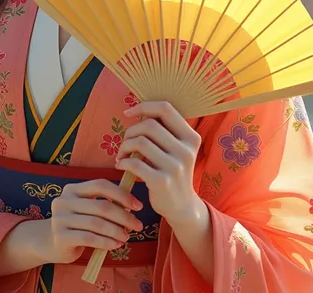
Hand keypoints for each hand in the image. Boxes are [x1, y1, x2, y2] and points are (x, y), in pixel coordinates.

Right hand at [46, 179, 144, 263]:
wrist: (50, 242)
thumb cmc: (76, 224)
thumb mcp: (86, 209)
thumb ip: (103, 203)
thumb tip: (132, 205)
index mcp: (72, 189)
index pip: (100, 185)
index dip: (121, 194)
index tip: (138, 206)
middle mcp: (64, 200)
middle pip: (101, 206)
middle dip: (124, 216)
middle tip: (138, 225)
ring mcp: (60, 218)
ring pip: (97, 224)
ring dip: (116, 231)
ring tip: (127, 237)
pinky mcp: (61, 236)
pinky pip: (89, 238)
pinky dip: (106, 242)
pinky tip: (116, 245)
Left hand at [115, 101, 201, 224]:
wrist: (182, 207)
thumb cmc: (173, 171)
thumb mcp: (177, 149)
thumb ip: (164, 131)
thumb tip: (138, 111)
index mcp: (191, 137)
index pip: (165, 109)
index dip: (144, 106)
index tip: (128, 113)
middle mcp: (186, 150)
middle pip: (149, 125)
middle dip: (130, 131)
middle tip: (125, 143)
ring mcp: (175, 166)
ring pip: (140, 142)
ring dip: (124, 146)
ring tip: (121, 155)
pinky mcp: (162, 181)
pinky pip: (134, 163)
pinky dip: (123, 161)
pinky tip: (121, 165)